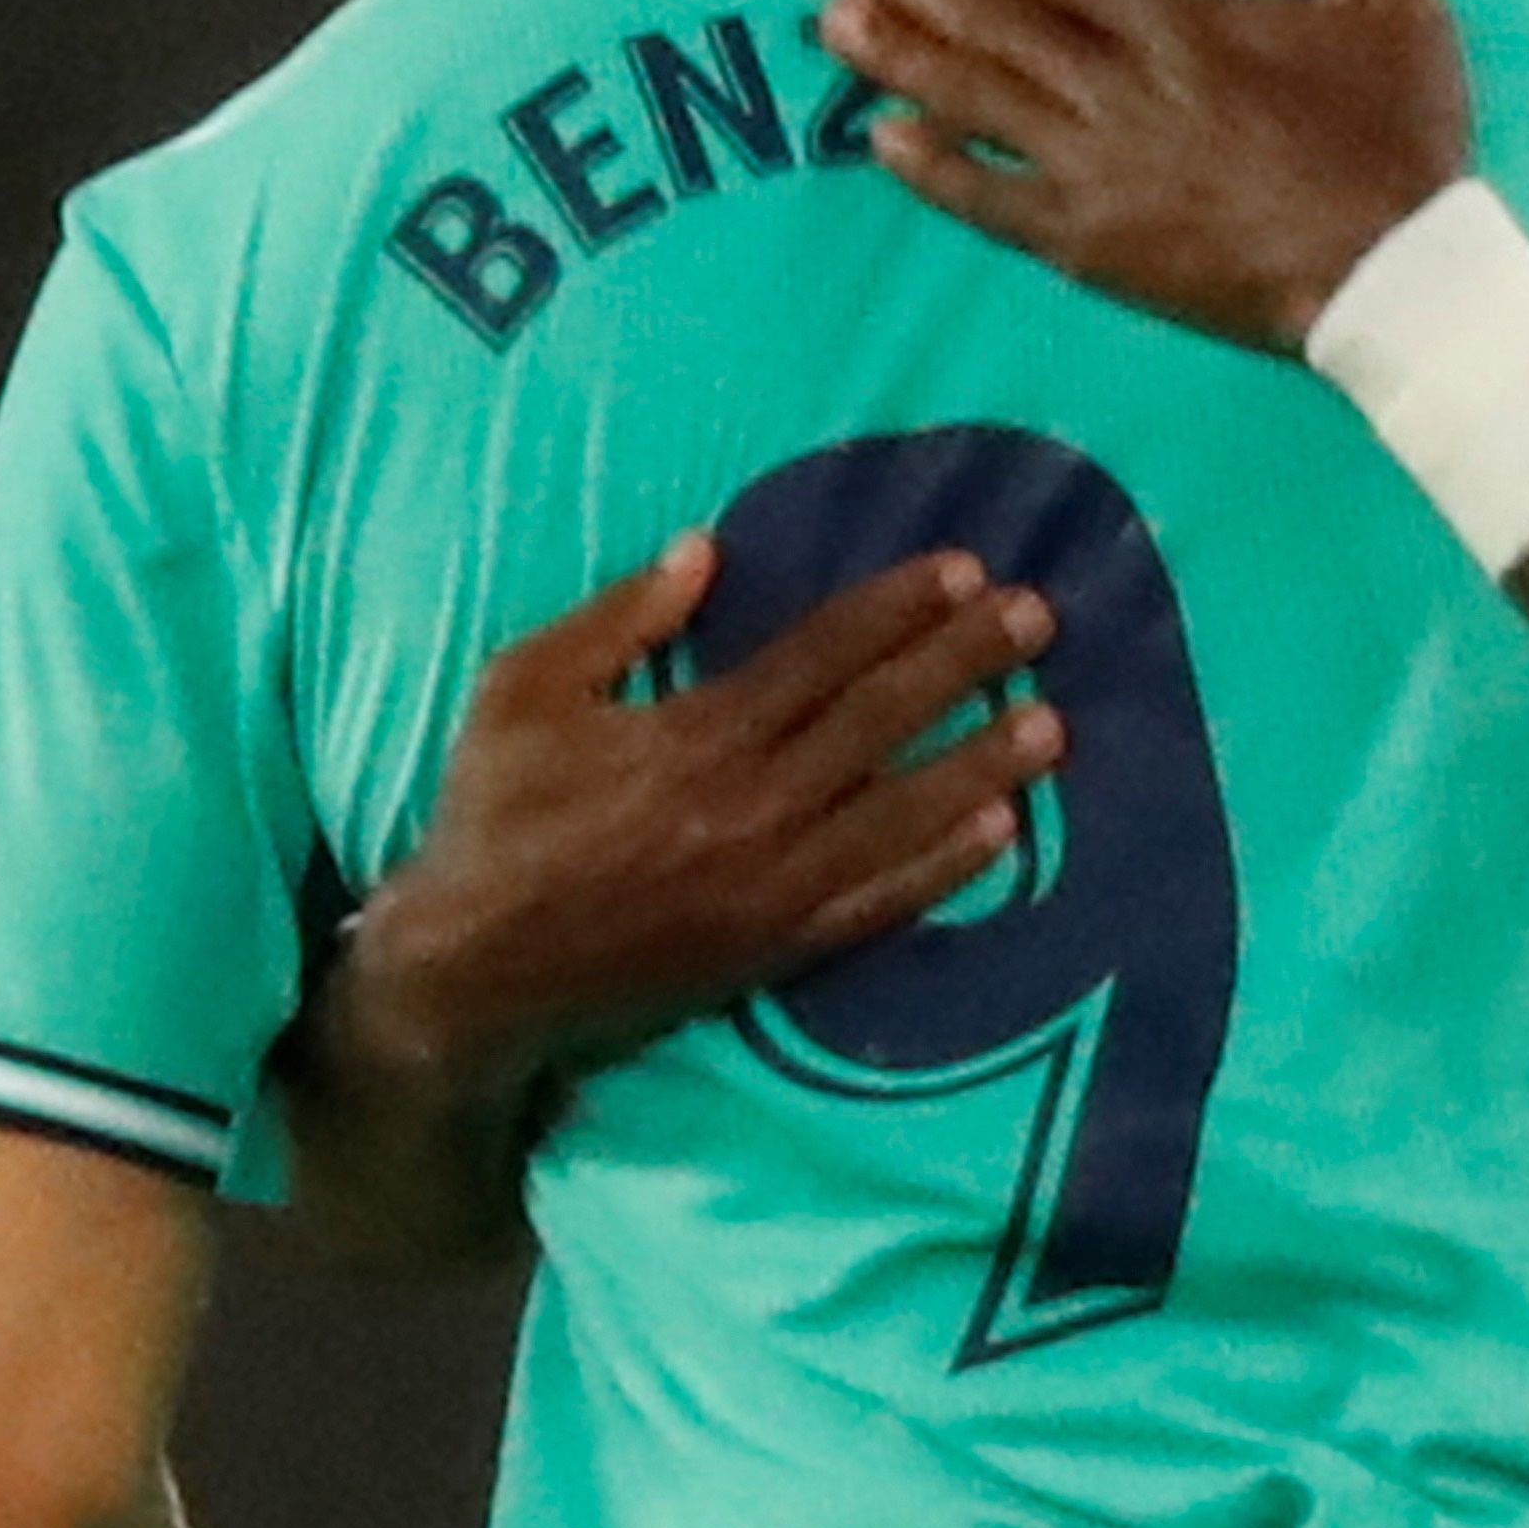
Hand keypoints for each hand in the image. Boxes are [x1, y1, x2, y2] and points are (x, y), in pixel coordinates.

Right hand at [337, 532, 1064, 1100]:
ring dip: (981, 765)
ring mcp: (773, 883)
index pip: (823, 656)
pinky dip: (943, 871)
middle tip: (1039, 619)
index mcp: (698, 733)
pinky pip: (879, 904)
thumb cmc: (494, 816)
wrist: (475, 974)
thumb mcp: (522, 690)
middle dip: (965, 662)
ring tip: (1053, 724)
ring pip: (901, 814)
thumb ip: (617, 620)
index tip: (964, 570)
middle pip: (880, 721)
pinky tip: (1005, 838)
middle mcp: (753, 804)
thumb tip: (708, 553)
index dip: (898, 610)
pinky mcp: (778, 946)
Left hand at [822, 0, 1474, 352]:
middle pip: (993, 21)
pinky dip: (931, 171)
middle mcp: (1119, 82)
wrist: (1391, 271)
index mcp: (1180, 20)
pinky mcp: (1092, 244)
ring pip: (975, 97)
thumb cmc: (1398, 142)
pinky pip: (988, 200)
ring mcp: (1097, 164)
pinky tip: (881, 142)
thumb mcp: (1395, 13)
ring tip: (835, 25)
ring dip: (901, 56)